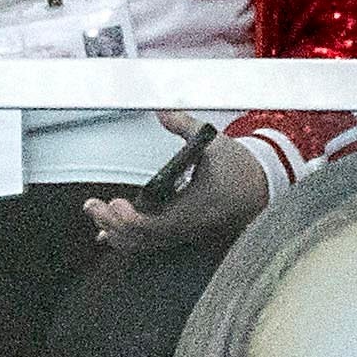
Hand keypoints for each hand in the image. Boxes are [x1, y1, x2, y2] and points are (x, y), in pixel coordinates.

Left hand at [84, 137, 271, 251]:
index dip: (131, 220)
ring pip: (148, 244)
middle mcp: (190, 226)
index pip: (157, 226)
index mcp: (197, 208)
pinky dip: (131, 237)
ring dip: (119, 232)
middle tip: (92, 206)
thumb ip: (185, 126)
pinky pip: (154, 241)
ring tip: (97, 215)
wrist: (263, 184)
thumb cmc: (240, 166)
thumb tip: (162, 112)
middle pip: (145, 239)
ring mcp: (187, 231)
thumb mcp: (214, 142)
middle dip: (114, 224)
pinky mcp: (185, 230)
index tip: (114, 203)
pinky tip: (111, 231)